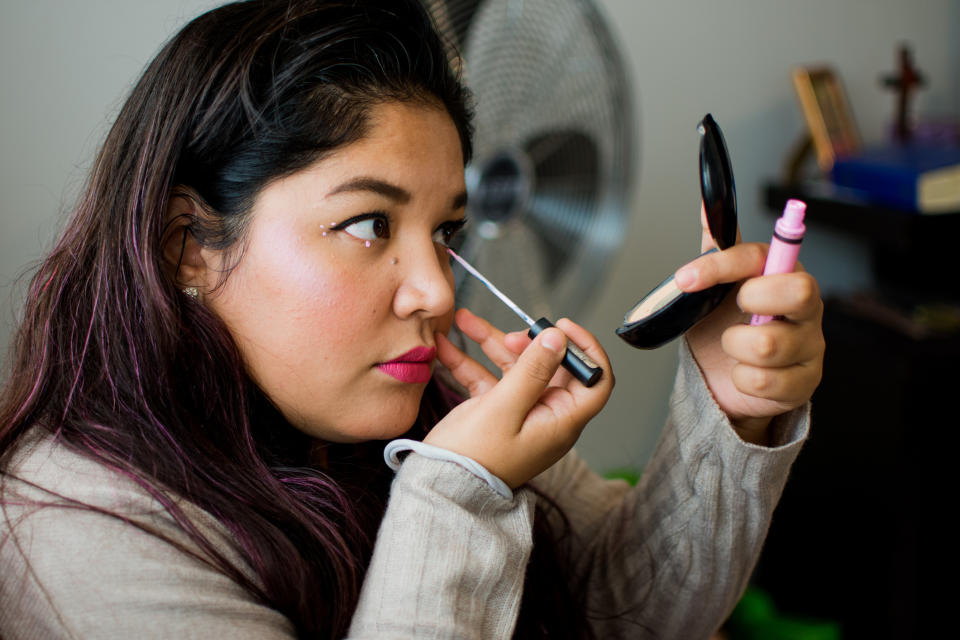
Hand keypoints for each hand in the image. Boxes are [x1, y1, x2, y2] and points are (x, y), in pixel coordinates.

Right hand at [425, 308, 613, 487]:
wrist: (442, 489)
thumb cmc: (476, 459)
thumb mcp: (505, 408)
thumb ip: (532, 370)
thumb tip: (558, 339)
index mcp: (562, 420)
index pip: (595, 381)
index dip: (586, 350)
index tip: (563, 327)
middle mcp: (546, 415)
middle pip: (550, 367)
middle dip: (527, 343)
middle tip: (509, 335)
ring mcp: (520, 412)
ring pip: (515, 368)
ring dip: (492, 344)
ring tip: (467, 321)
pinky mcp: (495, 412)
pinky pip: (489, 378)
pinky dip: (471, 361)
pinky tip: (447, 346)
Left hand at [675, 206, 824, 444]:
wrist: (724, 378)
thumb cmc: (724, 324)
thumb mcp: (716, 285)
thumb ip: (717, 246)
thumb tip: (708, 202)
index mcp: (784, 274)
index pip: (764, 256)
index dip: (722, 265)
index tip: (686, 278)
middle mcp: (806, 307)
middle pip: (800, 291)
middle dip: (752, 303)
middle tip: (734, 312)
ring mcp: (811, 345)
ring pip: (768, 345)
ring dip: (733, 348)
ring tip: (733, 346)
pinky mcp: (805, 382)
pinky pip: (764, 382)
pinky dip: (740, 379)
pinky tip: (743, 372)